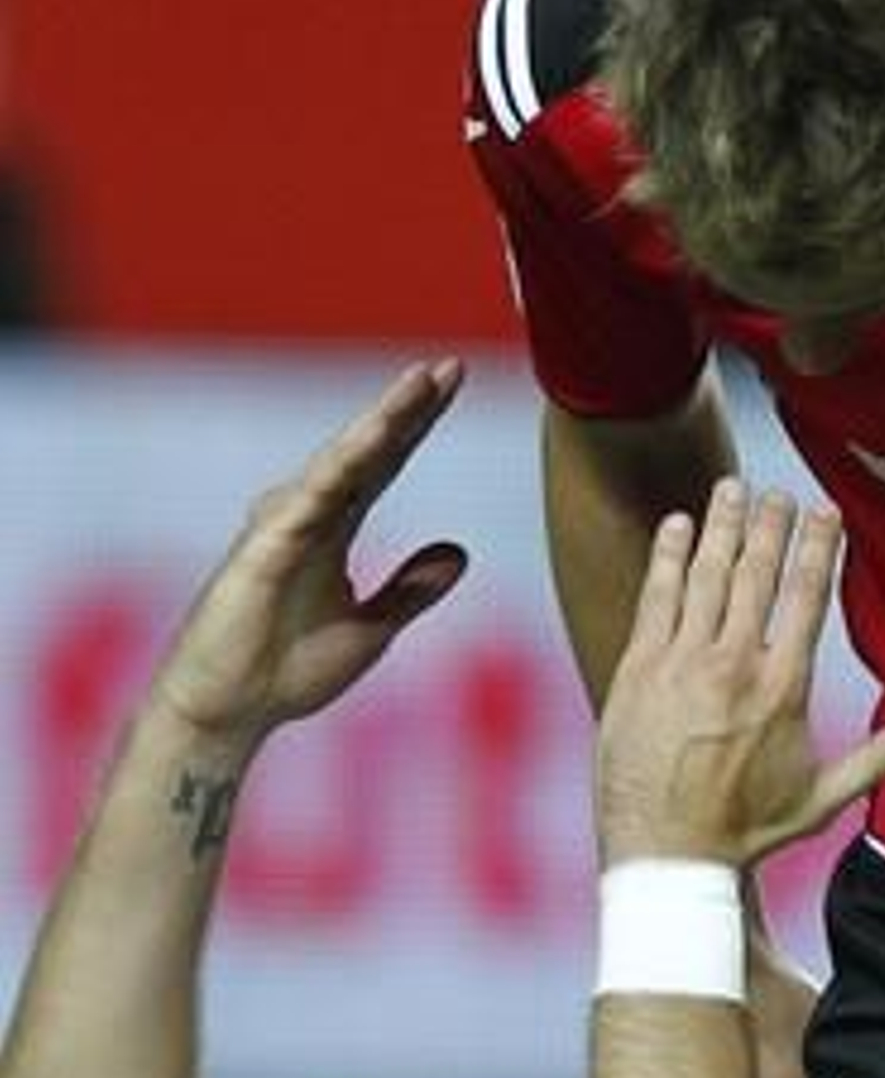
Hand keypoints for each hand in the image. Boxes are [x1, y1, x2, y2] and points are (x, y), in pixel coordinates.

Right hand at [152, 361, 467, 745]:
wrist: (231, 711)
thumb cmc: (286, 670)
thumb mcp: (371, 630)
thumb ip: (409, 590)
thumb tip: (459, 553)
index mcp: (335, 528)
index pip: (385, 464)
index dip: (417, 424)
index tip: (453, 380)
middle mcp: (308, 515)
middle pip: (366, 451)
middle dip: (407, 408)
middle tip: (449, 366)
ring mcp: (282, 527)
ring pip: (340, 464)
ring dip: (380, 423)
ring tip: (420, 385)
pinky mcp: (262, 551)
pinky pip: (306, 502)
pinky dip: (338, 470)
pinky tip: (370, 440)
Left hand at [597, 479, 884, 866]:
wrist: (668, 854)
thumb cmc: (745, 831)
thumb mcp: (822, 799)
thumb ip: (879, 759)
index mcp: (782, 688)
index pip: (806, 598)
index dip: (817, 547)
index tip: (824, 511)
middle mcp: (733, 666)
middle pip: (755, 575)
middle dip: (769, 524)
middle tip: (777, 490)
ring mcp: (681, 664)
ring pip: (705, 576)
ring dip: (720, 527)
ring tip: (731, 489)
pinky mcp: (639, 671)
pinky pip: (655, 599)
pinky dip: (666, 558)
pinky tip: (676, 527)